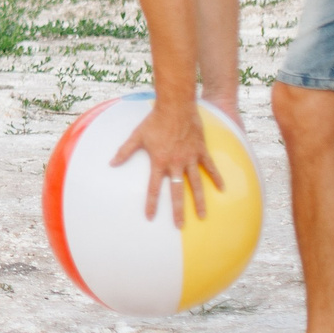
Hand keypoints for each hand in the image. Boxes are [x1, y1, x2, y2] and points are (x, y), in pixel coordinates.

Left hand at [112, 99, 220, 225]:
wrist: (175, 106)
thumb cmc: (154, 120)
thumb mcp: (137, 136)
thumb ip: (124, 151)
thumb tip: (111, 163)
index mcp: (159, 161)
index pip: (153, 187)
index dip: (151, 203)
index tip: (150, 217)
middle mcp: (175, 163)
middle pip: (176, 191)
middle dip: (177, 210)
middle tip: (180, 226)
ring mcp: (190, 158)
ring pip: (196, 184)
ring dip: (199, 201)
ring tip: (202, 216)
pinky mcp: (201, 151)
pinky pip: (211, 167)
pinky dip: (217, 178)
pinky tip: (222, 189)